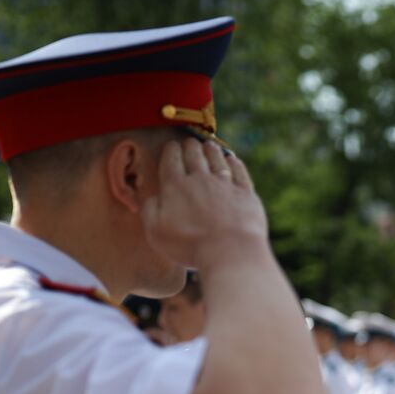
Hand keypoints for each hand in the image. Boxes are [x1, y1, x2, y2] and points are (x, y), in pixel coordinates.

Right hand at [141, 138, 268, 270]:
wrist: (229, 251)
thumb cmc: (189, 245)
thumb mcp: (156, 232)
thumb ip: (149, 210)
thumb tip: (149, 197)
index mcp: (176, 186)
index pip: (171, 160)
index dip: (171, 150)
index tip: (171, 146)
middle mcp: (200, 179)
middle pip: (194, 155)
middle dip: (189, 146)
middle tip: (189, 142)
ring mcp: (225, 184)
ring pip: (217, 159)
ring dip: (211, 149)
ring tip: (208, 144)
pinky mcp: (246, 193)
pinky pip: (239, 172)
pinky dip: (234, 162)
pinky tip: (232, 159)